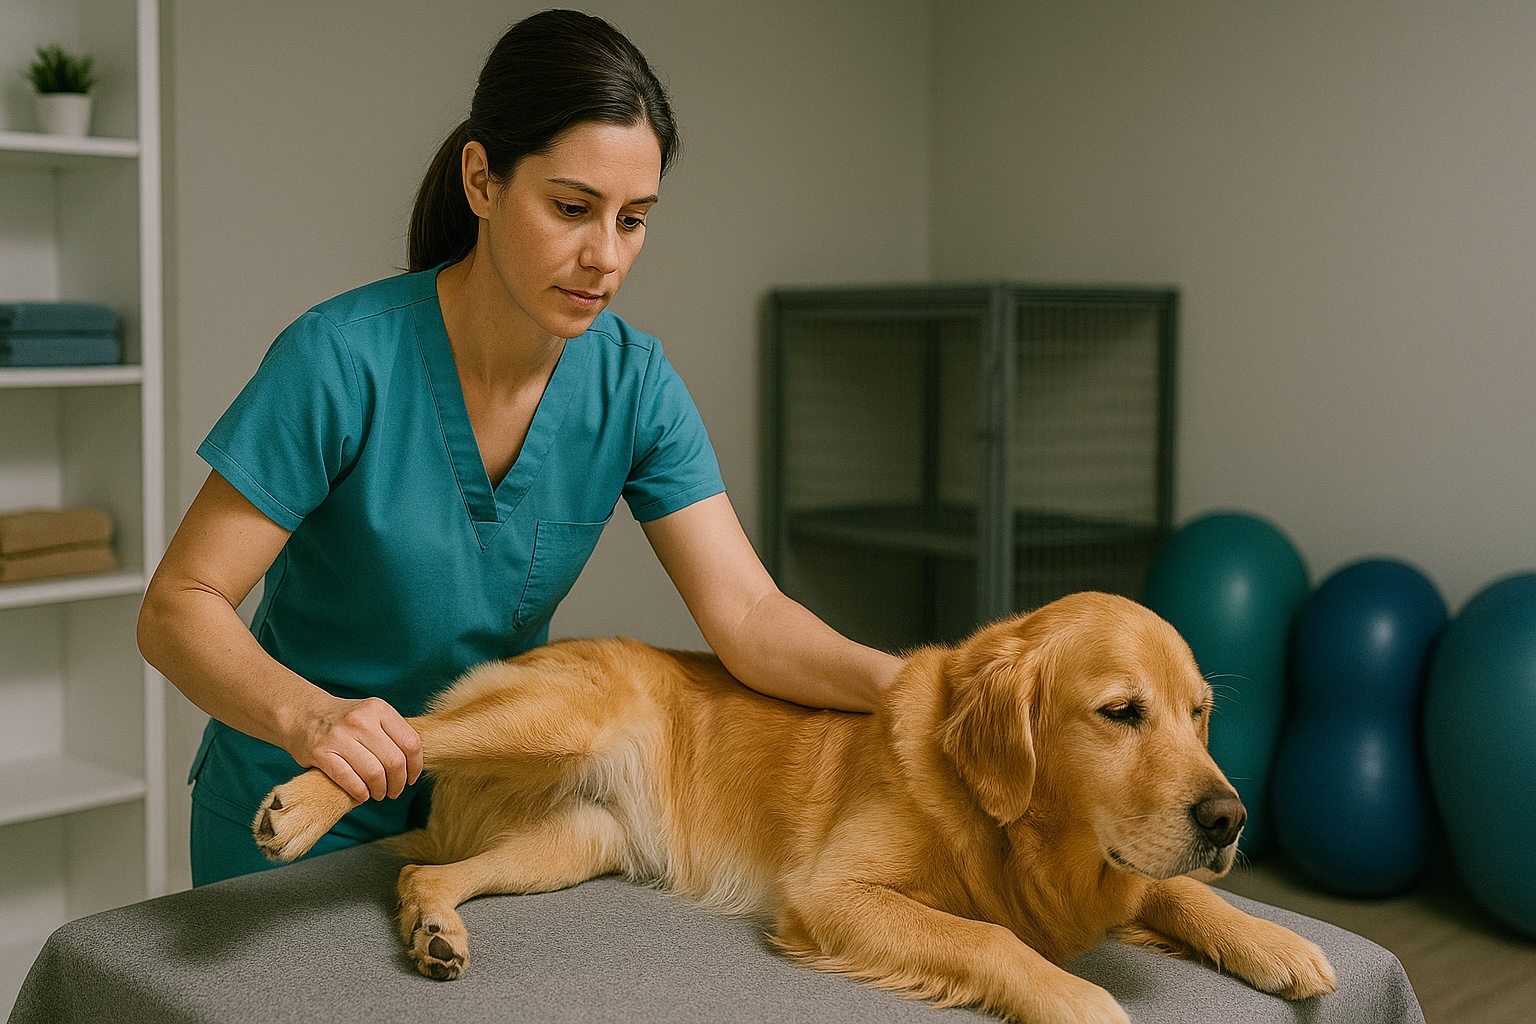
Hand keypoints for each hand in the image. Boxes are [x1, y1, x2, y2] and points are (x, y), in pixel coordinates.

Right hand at [288, 694, 422, 803]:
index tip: (411, 778)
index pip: (410, 742)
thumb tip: (416, 763)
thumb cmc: (345, 721)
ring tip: (379, 793)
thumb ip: (393, 733)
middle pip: (393, 761)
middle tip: (395, 791)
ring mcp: (339, 735)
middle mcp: (360, 719)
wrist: (304, 714)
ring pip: (373, 773)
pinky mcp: (320, 752)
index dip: (415, 766)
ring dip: (380, 790)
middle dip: (398, 783)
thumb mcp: (372, 715)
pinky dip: (360, 792)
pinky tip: (362, 794)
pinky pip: (349, 780)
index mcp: (378, 708)